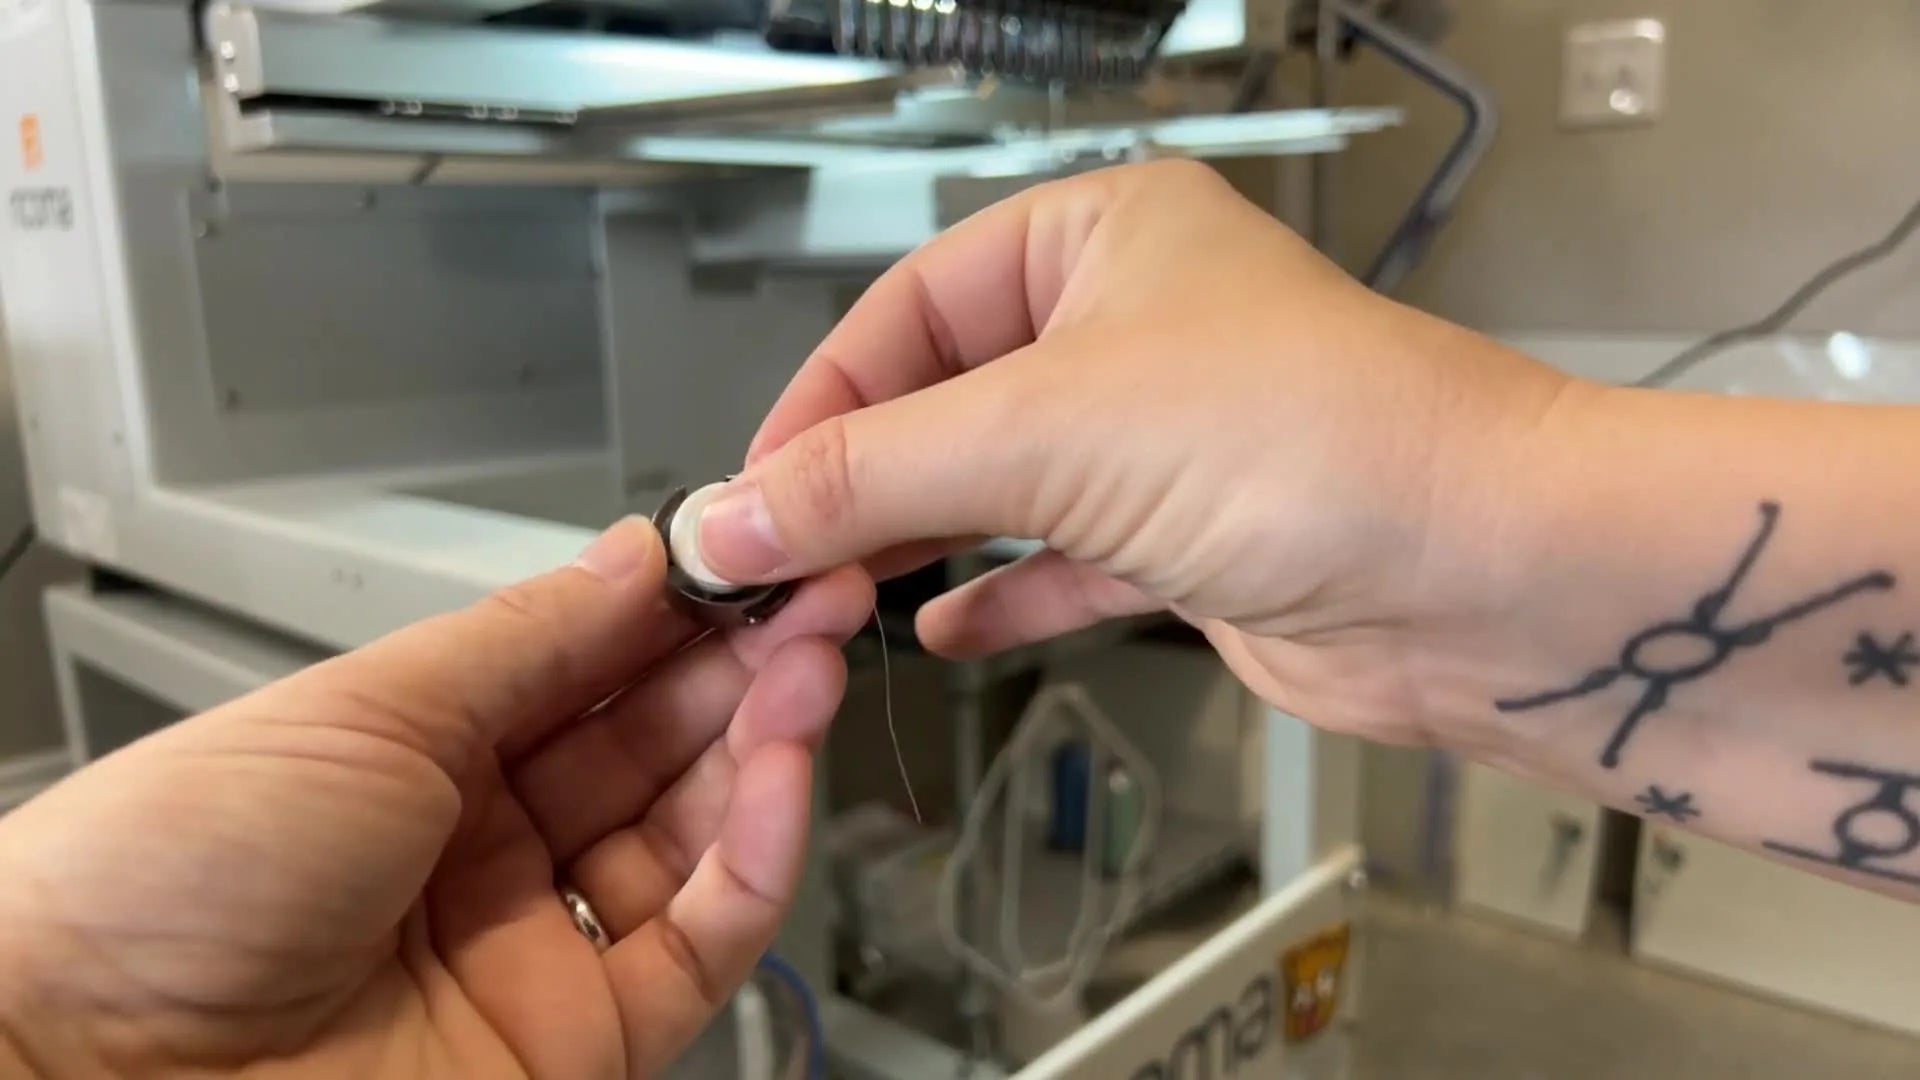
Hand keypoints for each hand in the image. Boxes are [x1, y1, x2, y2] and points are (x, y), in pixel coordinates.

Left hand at [0, 519, 871, 1077]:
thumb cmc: (166, 878)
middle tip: (811, 594)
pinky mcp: (581, 1042)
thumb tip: (637, 555)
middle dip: (742, 666)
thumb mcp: (365, 710)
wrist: (94, 1069)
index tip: (748, 555)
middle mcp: (486, 851)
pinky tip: (779, 774)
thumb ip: (528, 640)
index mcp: (420, 760)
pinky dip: (758, 858)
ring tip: (809, 665)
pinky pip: (702, 942)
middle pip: (654, 750)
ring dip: (765, 748)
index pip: (589, 671)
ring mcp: (536, 948)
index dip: (676, 613)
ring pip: (696, 841)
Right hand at [695, 160, 1573, 745]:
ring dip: (912, 545)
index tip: (747, 493)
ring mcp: (1166, 437)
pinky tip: (933, 631)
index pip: (908, 308)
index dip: (819, 401)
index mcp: (1100, 237)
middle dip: (857, 484)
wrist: (1481, 577)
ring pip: (999, 486)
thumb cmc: (1317, 440)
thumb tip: (727, 515)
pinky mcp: (1192, 541)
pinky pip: (1062, 564)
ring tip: (825, 601)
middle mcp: (1134, 326)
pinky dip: (997, 596)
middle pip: (946, 400)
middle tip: (772, 561)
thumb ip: (868, 476)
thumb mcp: (1044, 431)